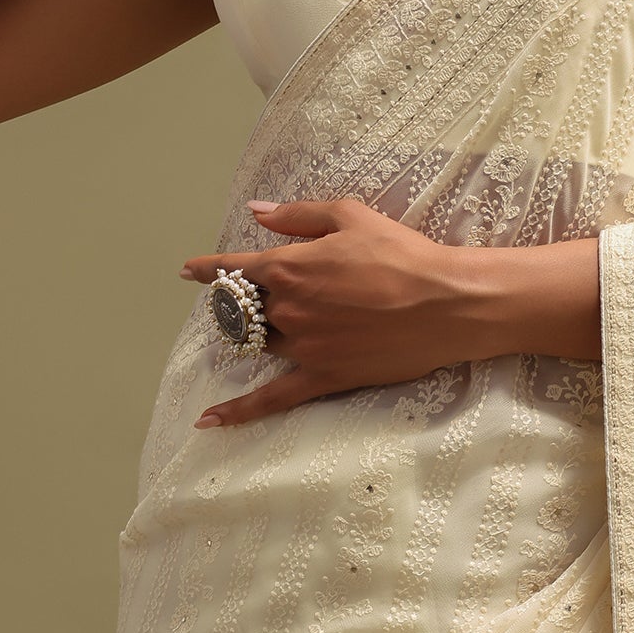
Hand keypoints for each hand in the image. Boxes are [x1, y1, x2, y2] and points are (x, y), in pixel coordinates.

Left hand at [179, 199, 604, 427]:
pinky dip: (238, 411)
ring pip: (258, 345)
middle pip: (243, 310)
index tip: (188, 271)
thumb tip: (256, 211)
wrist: (445, 302)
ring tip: (250, 333)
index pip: (233, 268)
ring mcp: (302, 347)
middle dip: (238, 304)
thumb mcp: (350, 216)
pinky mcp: (323, 377)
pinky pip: (271, 399)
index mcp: (290, 266)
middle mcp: (287, 309)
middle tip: (243, 300)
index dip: (207, 268)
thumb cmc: (402, 253)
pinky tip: (209, 421)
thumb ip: (298, 214)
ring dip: (250, 337)